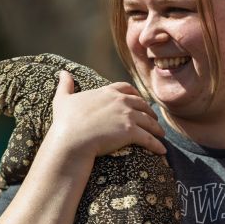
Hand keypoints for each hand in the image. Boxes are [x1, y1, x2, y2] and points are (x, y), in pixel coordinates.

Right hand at [50, 71, 165, 157]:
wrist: (71, 140)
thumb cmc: (65, 121)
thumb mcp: (63, 99)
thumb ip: (65, 85)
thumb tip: (62, 72)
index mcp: (107, 92)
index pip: (126, 88)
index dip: (134, 94)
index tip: (138, 100)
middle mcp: (120, 101)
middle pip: (141, 103)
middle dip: (148, 111)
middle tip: (153, 119)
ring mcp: (127, 116)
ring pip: (149, 121)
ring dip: (156, 128)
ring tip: (160, 134)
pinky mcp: (131, 132)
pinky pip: (149, 139)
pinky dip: (157, 145)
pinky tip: (162, 151)